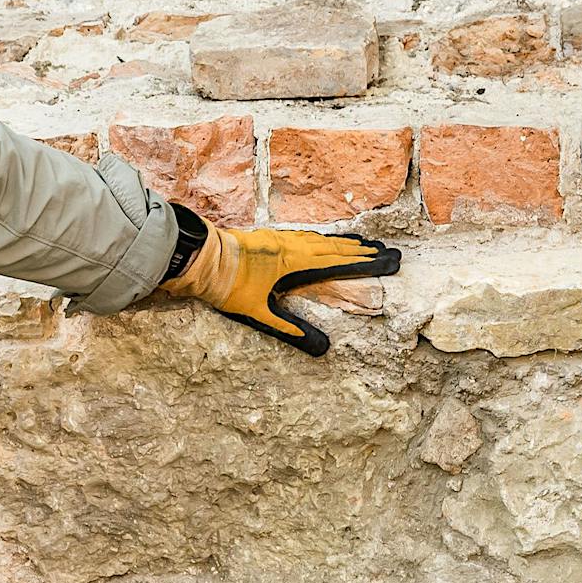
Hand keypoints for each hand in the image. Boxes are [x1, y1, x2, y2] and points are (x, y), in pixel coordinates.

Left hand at [161, 217, 400, 355]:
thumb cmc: (227, 286)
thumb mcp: (257, 312)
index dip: (361, 262)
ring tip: (358, 242)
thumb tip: (314, 346)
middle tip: (380, 249)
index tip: (382, 259)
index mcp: (293, 262)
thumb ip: (286, 327)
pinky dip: (319, 238)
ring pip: (317, 239)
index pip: (336, 262)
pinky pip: (302, 236)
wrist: (199, 258)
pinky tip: (319, 240)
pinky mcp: (267, 237)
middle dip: (358, 249)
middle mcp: (290, 246)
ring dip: (340, 242)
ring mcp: (278, 239)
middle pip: (331, 247)